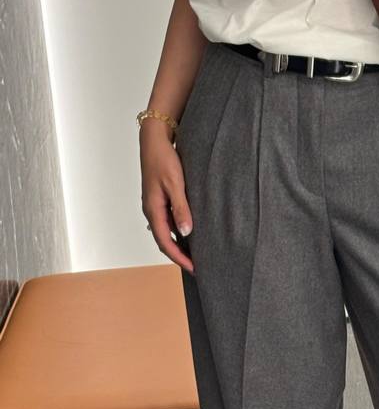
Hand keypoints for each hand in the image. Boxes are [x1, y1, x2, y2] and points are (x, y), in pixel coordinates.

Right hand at [139, 120, 194, 274]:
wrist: (155, 140)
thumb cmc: (164, 159)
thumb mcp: (175, 184)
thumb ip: (181, 208)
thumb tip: (185, 232)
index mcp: (153, 209)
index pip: (164, 242)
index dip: (179, 258)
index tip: (194, 268)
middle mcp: (152, 210)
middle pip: (164, 240)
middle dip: (179, 255)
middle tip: (197, 266)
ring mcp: (155, 204)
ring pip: (166, 230)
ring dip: (179, 243)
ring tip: (195, 252)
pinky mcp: (160, 198)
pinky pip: (168, 220)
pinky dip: (178, 229)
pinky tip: (190, 230)